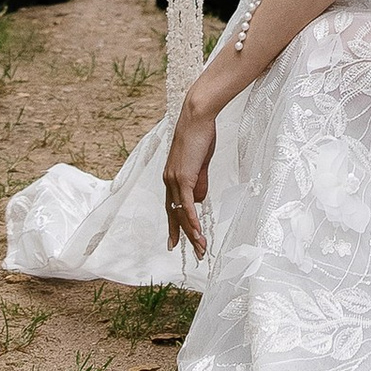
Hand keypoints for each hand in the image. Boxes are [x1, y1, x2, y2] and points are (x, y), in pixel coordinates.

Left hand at [164, 83, 219, 258]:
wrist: (197, 117)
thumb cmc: (201, 136)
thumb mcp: (200, 163)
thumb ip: (199, 182)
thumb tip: (199, 201)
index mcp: (172, 178)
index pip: (173, 207)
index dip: (176, 226)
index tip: (176, 242)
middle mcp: (169, 181)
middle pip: (176, 215)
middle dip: (185, 236)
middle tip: (195, 253)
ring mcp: (175, 180)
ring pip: (182, 213)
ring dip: (192, 232)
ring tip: (201, 248)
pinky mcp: (184, 177)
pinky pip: (188, 204)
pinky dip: (192, 219)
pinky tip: (197, 232)